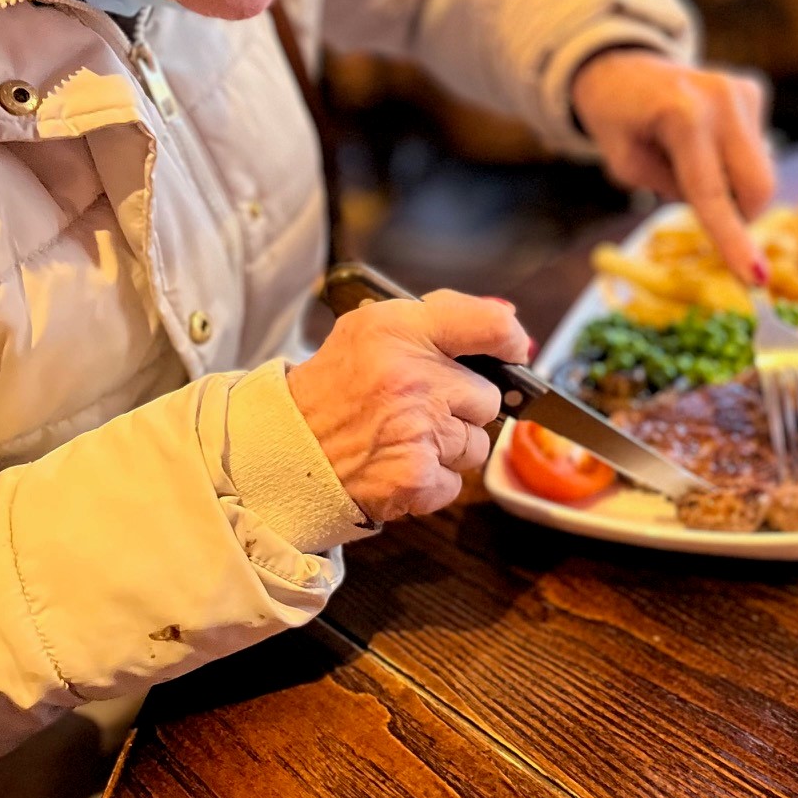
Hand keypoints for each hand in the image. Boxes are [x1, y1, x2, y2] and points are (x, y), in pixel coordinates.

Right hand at [287, 292, 530, 522]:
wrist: (286, 449)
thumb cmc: (334, 387)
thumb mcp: (374, 326)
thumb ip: (443, 316)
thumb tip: (509, 325)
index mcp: (398, 330)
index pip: (490, 326)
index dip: (509, 340)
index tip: (510, 351)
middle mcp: (412, 379)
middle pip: (489, 396)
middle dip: (461, 405)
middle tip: (419, 405)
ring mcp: (418, 431)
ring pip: (476, 442)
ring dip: (449, 445)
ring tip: (405, 436)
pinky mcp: (416, 478)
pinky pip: (457, 480)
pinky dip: (434, 479)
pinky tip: (400, 463)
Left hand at [570, 49, 775, 281]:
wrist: (621, 66)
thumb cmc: (617, 120)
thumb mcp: (625, 164)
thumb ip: (669, 190)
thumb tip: (722, 212)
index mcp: (683, 115)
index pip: (711, 191)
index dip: (732, 239)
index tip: (756, 278)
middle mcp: (723, 99)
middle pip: (757, 184)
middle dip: (740, 214)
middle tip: (708, 216)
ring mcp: (743, 91)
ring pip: (759, 170)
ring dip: (730, 182)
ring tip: (691, 159)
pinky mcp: (753, 90)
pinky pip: (755, 148)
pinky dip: (731, 158)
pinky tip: (703, 139)